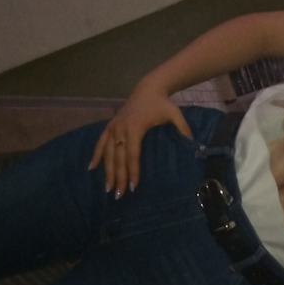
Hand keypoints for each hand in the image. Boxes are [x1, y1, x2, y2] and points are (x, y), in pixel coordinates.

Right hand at [88, 83, 191, 197]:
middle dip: (119, 177)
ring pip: (107, 153)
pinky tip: (91, 168)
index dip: (133, 171)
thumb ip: (183, 127)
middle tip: (120, 195)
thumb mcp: (175, 113)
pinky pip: (100, 142)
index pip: (133, 155)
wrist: (148, 89)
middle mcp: (122, 129)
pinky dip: (96, 155)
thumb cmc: (162, 104)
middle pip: (118, 158)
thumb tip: (192, 142)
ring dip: (107, 171)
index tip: (134, 186)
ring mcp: (114, 127)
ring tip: (107, 188)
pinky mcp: (110, 125)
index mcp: (136, 128)